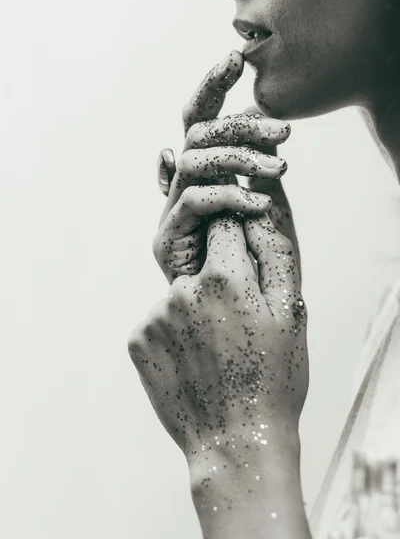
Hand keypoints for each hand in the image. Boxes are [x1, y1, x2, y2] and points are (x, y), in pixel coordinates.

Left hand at [129, 211, 308, 536]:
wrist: (237, 443)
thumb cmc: (273, 379)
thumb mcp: (291, 312)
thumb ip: (274, 251)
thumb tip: (259, 210)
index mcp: (224, 277)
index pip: (223, 225)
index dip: (238, 246)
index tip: (247, 274)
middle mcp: (181, 290)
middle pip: (200, 261)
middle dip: (219, 278)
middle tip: (237, 323)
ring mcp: (154, 316)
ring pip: (180, 293)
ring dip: (197, 308)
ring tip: (218, 349)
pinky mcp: (137, 340)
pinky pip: (160, 321)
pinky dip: (177, 332)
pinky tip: (196, 361)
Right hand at [153, 51, 295, 283]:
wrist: (226, 311)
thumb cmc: (245, 257)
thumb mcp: (259, 201)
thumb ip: (254, 165)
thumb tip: (257, 116)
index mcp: (200, 170)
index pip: (199, 117)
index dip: (212, 86)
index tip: (236, 59)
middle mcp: (180, 183)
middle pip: (196, 134)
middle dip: (240, 127)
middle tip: (284, 131)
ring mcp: (170, 209)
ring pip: (195, 161)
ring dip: (240, 160)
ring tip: (280, 169)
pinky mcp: (167, 237)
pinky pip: (196, 201)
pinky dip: (230, 197)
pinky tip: (259, 205)